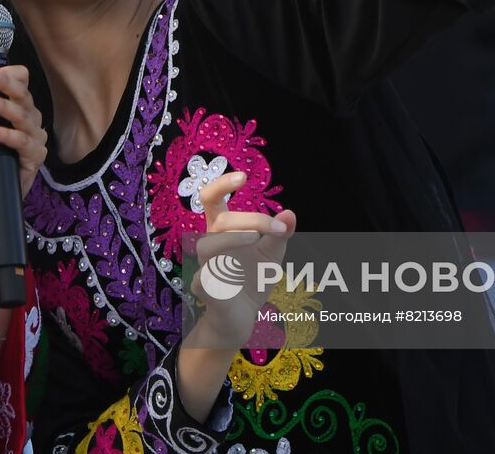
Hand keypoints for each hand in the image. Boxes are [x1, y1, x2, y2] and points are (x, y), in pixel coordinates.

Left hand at [0, 65, 47, 199]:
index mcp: (16, 107)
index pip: (21, 82)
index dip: (8, 75)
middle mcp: (29, 118)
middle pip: (24, 94)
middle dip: (5, 85)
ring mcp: (34, 136)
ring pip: (24, 116)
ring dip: (4, 107)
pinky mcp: (35, 155)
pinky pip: (23, 141)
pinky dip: (6, 134)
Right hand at [189, 171, 296, 351]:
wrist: (242, 318)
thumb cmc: (252, 280)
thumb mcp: (271, 254)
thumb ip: (279, 234)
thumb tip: (290, 214)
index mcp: (223, 230)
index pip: (212, 199)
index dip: (222, 183)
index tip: (242, 177)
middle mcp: (211, 245)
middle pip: (220, 220)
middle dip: (251, 219)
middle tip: (278, 229)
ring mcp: (205, 267)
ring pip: (206, 246)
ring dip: (231, 239)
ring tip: (256, 239)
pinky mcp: (206, 291)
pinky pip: (204, 280)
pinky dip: (221, 277)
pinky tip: (236, 279)